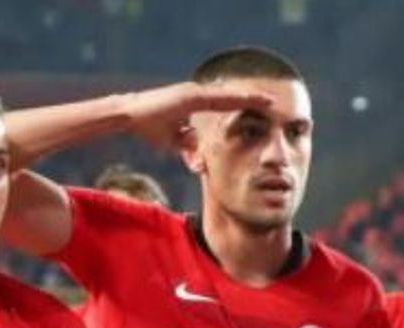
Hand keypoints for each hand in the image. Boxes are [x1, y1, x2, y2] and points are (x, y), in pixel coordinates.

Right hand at [122, 81, 272, 149]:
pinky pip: (216, 99)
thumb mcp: (172, 140)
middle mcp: (198, 94)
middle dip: (252, 99)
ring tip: (268, 100)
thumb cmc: (149, 126)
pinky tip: (247, 101)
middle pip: (230, 96)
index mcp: (195, 102)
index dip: (244, 105)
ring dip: (248, 97)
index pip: (225, 103)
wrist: (130, 115)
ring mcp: (194, 93)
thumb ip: (188, 145)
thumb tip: (201, 159)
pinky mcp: (190, 96)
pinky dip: (233, 100)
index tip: (262, 107)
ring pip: (227, 95)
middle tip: (273, 101)